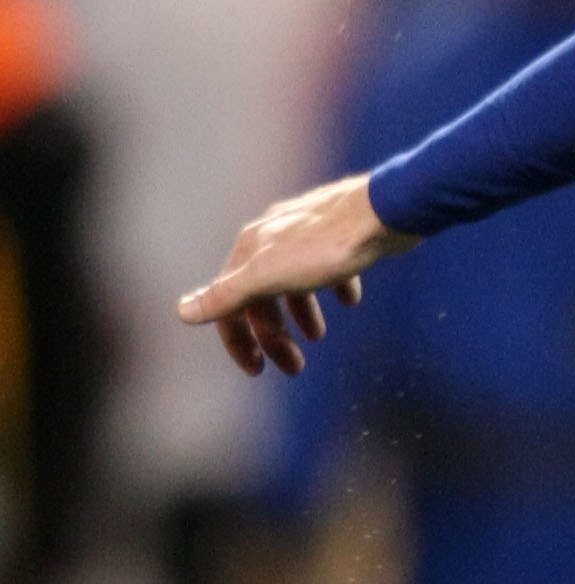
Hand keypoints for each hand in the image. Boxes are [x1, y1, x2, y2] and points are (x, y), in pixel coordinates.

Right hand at [177, 175, 412, 378]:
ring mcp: (307, 233)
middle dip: (274, 335)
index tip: (257, 370)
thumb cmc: (326, 247)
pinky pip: (330, 265)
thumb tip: (181, 312)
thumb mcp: (269, 277)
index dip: (238, 340)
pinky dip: (334, 287)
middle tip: (295, 367)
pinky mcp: (341, 233)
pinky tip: (350, 301)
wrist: (383, 213)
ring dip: (302, 314)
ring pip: (294, 281)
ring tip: (319, 336)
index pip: (229, 303)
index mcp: (251, 249)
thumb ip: (226, 296)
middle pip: (262, 296)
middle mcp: (274, 237)